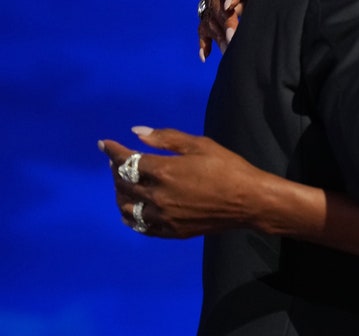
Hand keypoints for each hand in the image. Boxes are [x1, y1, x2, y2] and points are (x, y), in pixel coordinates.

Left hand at [100, 127, 266, 238]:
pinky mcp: (170, 231)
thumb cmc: (228, 168)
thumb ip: (166, 139)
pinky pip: (140, 226)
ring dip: (120, 193)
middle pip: (123, 183)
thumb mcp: (201, 145)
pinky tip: (131, 209)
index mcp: (164, 171)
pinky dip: (130, 216)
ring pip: (127, 206)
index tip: (104, 144)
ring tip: (123, 185)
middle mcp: (157, 195)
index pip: (127, 160)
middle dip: (116, 169)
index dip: (113, 150)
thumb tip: (136, 133)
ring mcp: (162, 216)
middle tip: (117, 162)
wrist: (249, 201)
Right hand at [198, 0, 274, 60]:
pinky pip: (202, 24)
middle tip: (233, 36)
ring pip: (209, 13)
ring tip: (230, 49)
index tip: (231, 7)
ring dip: (218, 33)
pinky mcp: (207, 7)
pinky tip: (207, 55)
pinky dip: (205, 40)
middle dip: (224, 18)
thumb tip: (257, 6)